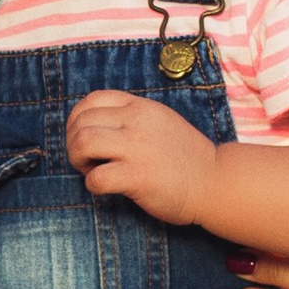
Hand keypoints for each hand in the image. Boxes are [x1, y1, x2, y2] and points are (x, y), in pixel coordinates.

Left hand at [65, 87, 213, 223]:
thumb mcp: (159, 121)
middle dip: (73, 143)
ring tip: (92, 170)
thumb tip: (93, 123)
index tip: (85, 137)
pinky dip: (92, 185)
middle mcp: (136, 122)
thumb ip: (130, 117)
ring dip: (78, 160)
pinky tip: (105, 188)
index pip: (92, 100)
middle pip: (81, 122)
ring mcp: (137, 148)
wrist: (215, 181)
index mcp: (140, 107)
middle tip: (86, 160)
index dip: (78, 119)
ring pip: (83, 142)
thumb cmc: (184, 157)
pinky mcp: (138, 177)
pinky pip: (96, 178)